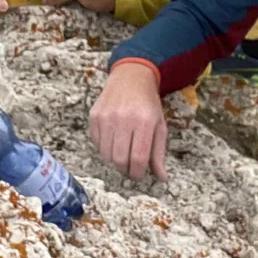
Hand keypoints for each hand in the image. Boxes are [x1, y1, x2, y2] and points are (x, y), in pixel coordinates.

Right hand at [89, 64, 167, 179]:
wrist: (131, 78)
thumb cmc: (148, 104)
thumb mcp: (159, 126)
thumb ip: (159, 153)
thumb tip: (162, 178)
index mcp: (143, 122)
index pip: (138, 158)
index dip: (138, 173)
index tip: (139, 175)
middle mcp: (123, 119)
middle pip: (119, 160)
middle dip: (125, 170)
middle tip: (130, 167)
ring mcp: (106, 117)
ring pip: (105, 155)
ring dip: (114, 160)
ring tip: (122, 153)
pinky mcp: (94, 116)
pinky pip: (96, 143)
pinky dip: (104, 148)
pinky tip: (113, 141)